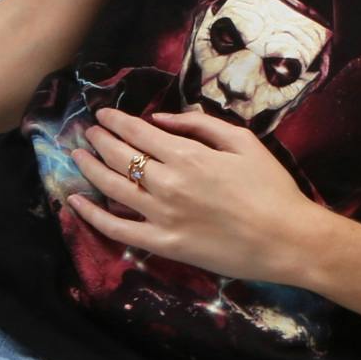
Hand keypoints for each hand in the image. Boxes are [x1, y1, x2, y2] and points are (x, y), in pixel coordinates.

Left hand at [68, 107, 321, 285]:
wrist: (284, 238)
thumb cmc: (270, 186)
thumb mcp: (243, 142)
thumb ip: (203, 126)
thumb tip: (166, 119)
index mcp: (188, 155)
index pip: (140, 133)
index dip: (117, 122)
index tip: (103, 115)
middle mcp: (167, 183)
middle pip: (121, 157)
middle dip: (101, 141)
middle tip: (88, 131)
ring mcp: (161, 216)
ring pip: (113, 189)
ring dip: (91, 169)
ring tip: (78, 156)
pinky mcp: (162, 244)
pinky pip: (118, 229)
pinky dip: (92, 215)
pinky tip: (76, 203)